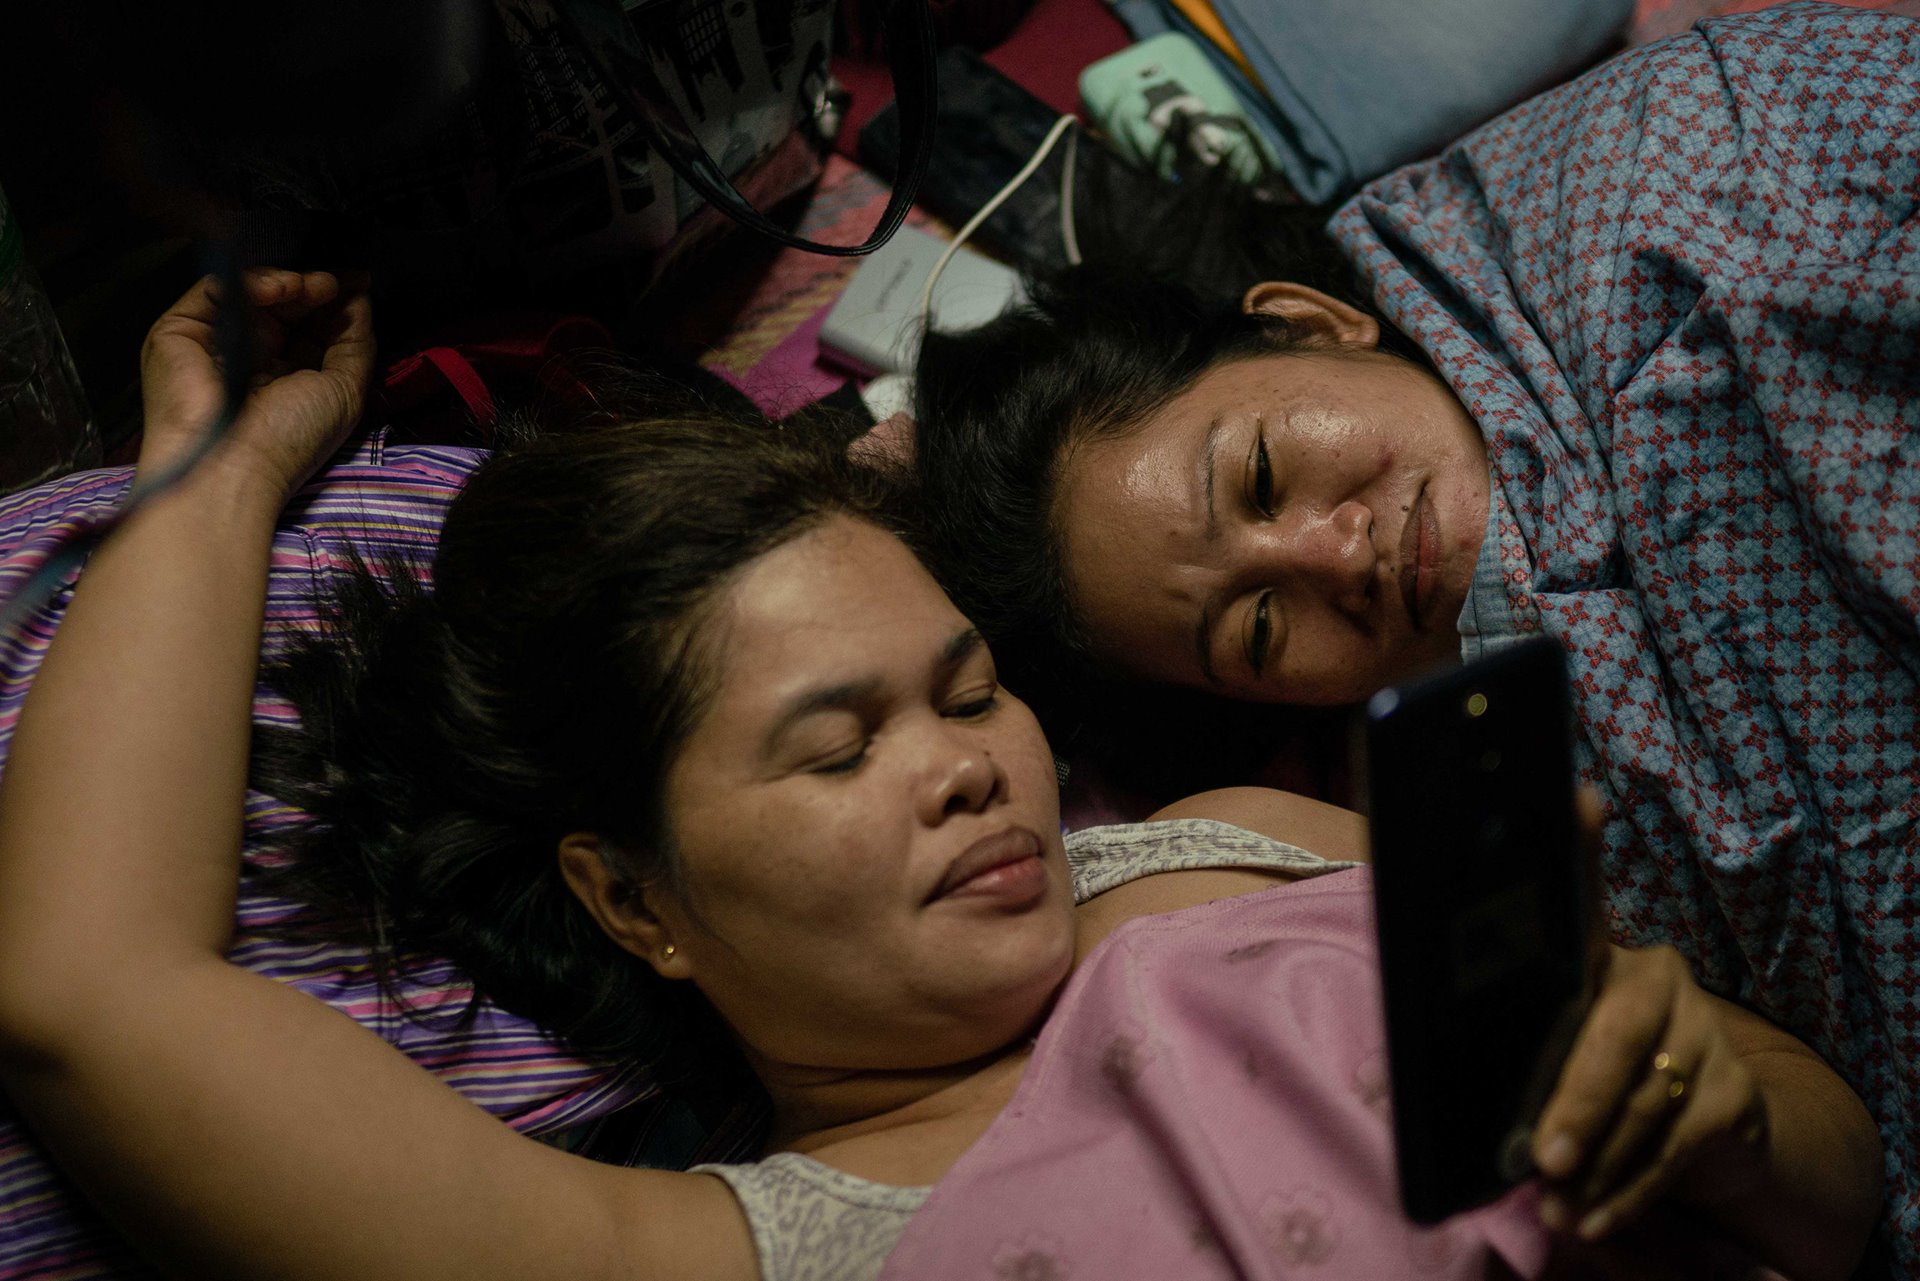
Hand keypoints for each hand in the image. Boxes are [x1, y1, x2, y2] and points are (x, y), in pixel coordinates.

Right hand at [139, 268, 373, 501]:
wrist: (232, 465)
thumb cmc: (290, 440)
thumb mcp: (344, 390)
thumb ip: (356, 343)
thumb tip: (361, 297)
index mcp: (284, 376)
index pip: (309, 326)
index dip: (333, 303)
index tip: (360, 282)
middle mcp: (249, 357)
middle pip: (283, 305)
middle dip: (314, 288)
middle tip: (337, 281)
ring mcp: (214, 342)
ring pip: (252, 292)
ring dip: (290, 282)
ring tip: (314, 287)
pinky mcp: (179, 330)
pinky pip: (217, 291)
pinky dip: (252, 282)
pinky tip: (282, 289)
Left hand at [1530, 942, 1770, 1240]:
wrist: (1709, 1123)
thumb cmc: (1604, 1082)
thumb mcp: (1567, 1063)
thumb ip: (1539, 1076)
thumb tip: (1497, 1140)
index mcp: (1603, 957)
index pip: (1574, 958)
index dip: (1548, 987)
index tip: (1508, 1019)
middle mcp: (1661, 979)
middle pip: (1621, 1037)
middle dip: (1580, 1104)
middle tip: (1546, 1162)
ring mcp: (1706, 1031)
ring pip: (1647, 1103)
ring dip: (1598, 1168)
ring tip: (1559, 1210)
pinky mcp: (1736, 1090)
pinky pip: (1675, 1148)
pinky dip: (1631, 1192)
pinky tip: (1597, 1220)